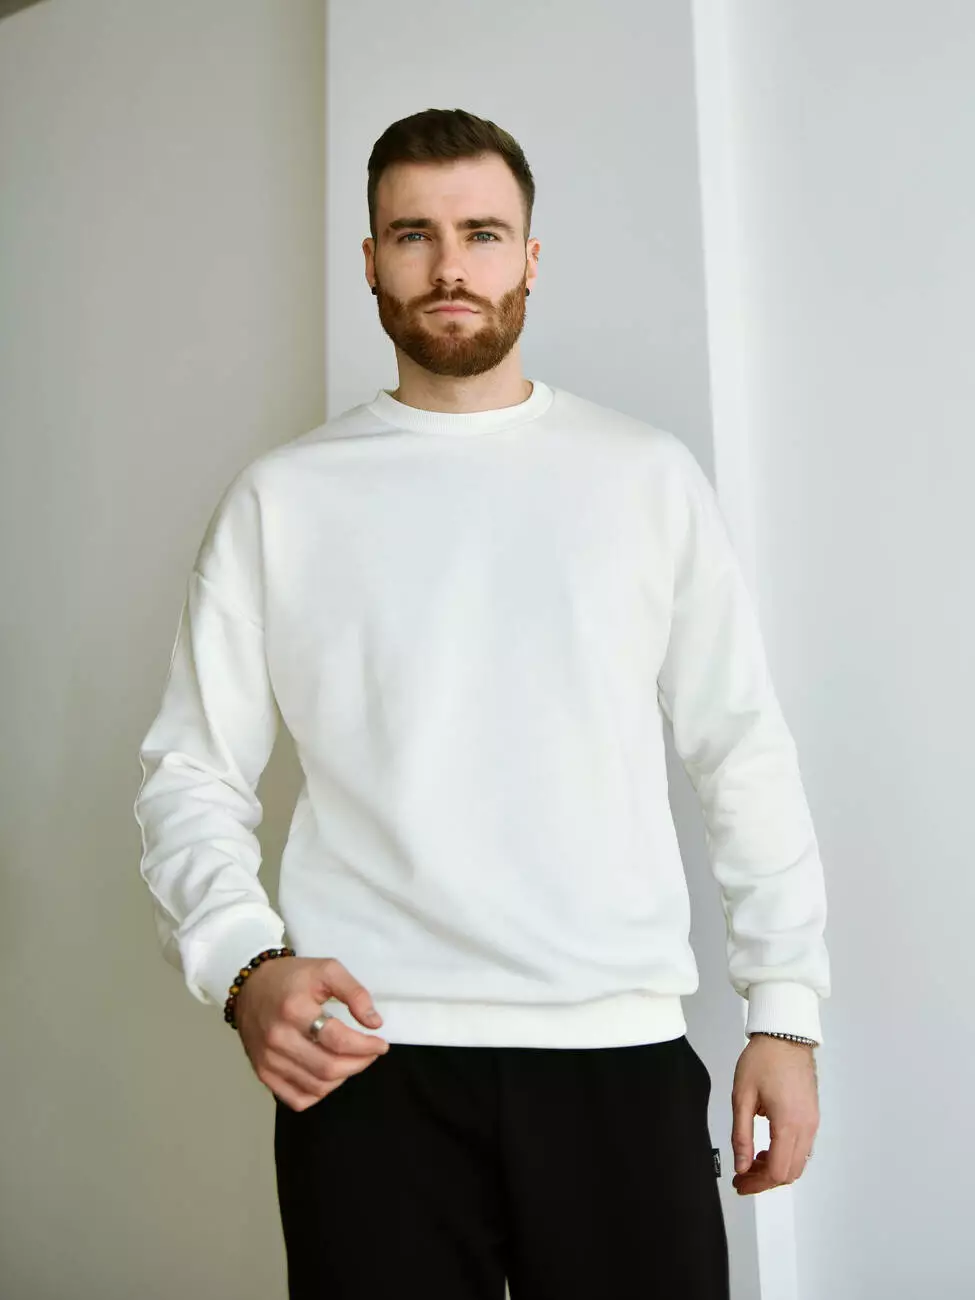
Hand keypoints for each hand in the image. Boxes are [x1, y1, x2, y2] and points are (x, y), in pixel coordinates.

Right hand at [234, 955, 389, 1111]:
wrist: (250, 987)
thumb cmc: (291, 977)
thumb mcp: (327, 970)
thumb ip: (355, 992)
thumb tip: (374, 1023)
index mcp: (294, 1009)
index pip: (338, 1040)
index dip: (366, 1046)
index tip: (380, 1044)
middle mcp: (278, 1038)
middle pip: (329, 1068)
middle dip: (359, 1063)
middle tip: (370, 1053)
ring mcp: (268, 1059)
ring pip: (317, 1086)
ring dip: (342, 1077)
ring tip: (351, 1060)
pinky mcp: (263, 1072)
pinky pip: (298, 1099)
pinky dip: (319, 1092)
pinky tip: (328, 1074)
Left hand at [731, 1035, 818, 1195]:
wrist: (785, 1035)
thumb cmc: (763, 1059)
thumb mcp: (742, 1097)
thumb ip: (741, 1135)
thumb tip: (741, 1166)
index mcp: (788, 1123)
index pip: (778, 1172)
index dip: (757, 1184)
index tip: (740, 1183)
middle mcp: (806, 1126)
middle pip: (791, 1172)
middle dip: (765, 1180)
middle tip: (743, 1177)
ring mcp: (813, 1122)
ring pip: (799, 1163)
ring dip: (776, 1168)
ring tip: (752, 1161)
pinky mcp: (813, 1116)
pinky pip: (803, 1148)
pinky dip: (786, 1155)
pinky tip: (767, 1147)